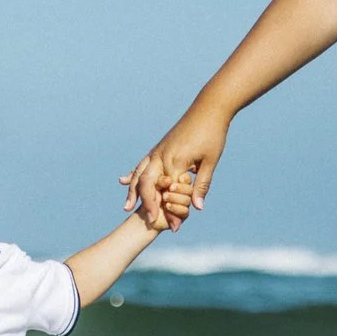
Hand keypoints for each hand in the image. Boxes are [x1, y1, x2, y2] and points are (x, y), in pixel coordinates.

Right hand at [122, 111, 228, 230]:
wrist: (208, 108)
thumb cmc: (212, 134)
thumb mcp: (210, 161)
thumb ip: (201, 185)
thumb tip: (197, 208)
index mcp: (175, 161)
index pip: (168, 192)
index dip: (170, 211)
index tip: (175, 227)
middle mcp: (161, 156)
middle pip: (146, 184)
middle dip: (146, 203)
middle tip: (149, 220)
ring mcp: (157, 151)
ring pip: (139, 174)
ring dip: (133, 191)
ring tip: (126, 206)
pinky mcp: (158, 147)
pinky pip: (141, 164)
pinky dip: (133, 174)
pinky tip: (124, 181)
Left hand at [143, 171, 196, 232]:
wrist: (145, 212)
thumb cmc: (146, 195)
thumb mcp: (150, 183)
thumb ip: (160, 180)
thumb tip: (169, 181)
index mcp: (177, 182)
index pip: (187, 179)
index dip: (184, 179)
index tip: (177, 179)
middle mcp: (182, 194)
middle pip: (190, 189)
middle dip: (180, 188)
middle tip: (169, 188)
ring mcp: (182, 205)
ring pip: (187, 200)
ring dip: (175, 198)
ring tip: (164, 198)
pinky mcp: (181, 216)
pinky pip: (185, 211)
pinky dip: (175, 208)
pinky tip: (167, 207)